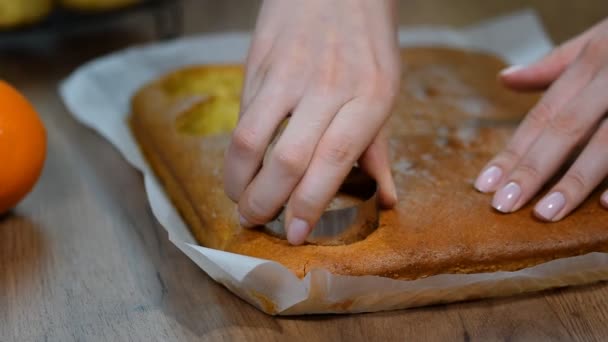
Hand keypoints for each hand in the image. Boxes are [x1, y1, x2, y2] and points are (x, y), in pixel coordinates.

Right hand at [223, 0, 399, 244]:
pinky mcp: (259, 62)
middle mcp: (329, 85)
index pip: (334, 161)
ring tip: (238, 199)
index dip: (308, 203)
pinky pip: (243, 114)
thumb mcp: (385, 87)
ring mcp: (289, 72)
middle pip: (288, 159)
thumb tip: (385, 199)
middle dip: (265, 202)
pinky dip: (237, 150)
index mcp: (370, 97)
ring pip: (251, 139)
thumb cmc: (366, 38)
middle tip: (255, 221)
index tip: (293, 233)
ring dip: (238, 181)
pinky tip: (240, 166)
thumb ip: (378, 148)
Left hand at [474, 18, 607, 220]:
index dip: (512, 151)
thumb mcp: (596, 44)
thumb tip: (504, 79)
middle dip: (533, 169)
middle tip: (503, 205)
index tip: (484, 184)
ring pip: (606, 143)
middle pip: (565, 129)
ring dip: (575, 180)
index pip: (542, 115)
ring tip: (546, 213)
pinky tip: (606, 205)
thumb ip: (552, 66)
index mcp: (590, 64)